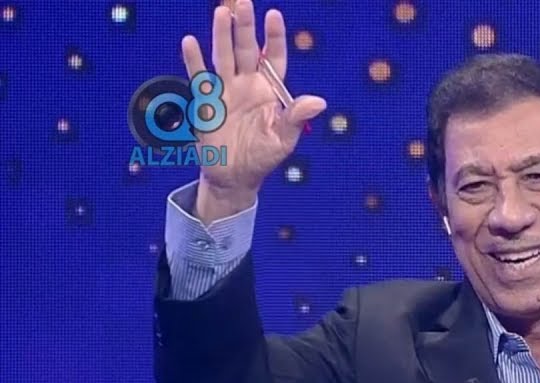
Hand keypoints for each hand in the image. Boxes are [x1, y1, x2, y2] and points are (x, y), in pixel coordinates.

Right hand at [181, 0, 325, 217]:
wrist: (234, 176)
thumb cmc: (262, 158)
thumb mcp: (283, 141)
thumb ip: (295, 118)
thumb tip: (318, 102)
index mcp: (270, 91)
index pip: (273, 58)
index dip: (274, 37)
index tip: (273, 15)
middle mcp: (248, 85)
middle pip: (247, 49)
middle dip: (245, 26)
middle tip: (243, 1)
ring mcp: (226, 90)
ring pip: (224, 56)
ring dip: (222, 35)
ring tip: (222, 12)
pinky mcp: (207, 102)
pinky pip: (199, 77)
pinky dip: (194, 60)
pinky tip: (190, 41)